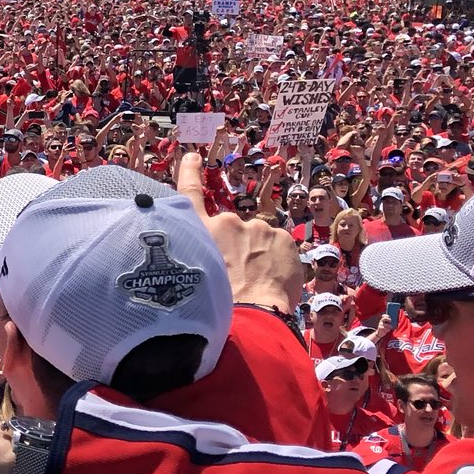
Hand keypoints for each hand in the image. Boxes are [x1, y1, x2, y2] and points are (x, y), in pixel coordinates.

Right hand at [175, 152, 301, 310]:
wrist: (250, 316)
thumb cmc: (217, 304)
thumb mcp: (195, 274)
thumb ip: (200, 256)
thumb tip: (213, 258)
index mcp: (201, 232)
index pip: (191, 194)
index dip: (191, 173)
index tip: (192, 157)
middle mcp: (227, 222)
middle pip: (235, 232)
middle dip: (239, 249)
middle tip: (240, 278)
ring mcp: (257, 228)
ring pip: (260, 240)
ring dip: (259, 256)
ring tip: (257, 284)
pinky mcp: (282, 237)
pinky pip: (280, 247)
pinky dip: (278, 261)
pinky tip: (273, 281)